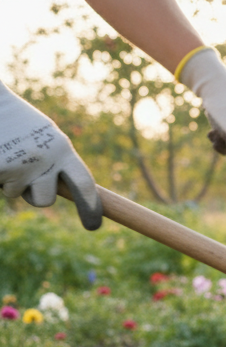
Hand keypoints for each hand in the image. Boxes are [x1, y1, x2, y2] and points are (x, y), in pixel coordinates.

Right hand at [0, 84, 101, 229]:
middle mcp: (44, 160)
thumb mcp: (45, 135)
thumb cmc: (15, 118)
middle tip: (28, 187)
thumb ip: (58, 160)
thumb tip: (70, 189)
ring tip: (5, 153)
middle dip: (36, 197)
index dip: (90, 208)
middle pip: (45, 200)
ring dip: (9, 181)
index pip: (84, 185)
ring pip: (15, 192)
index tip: (93, 226)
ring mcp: (19, 166)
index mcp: (62, 149)